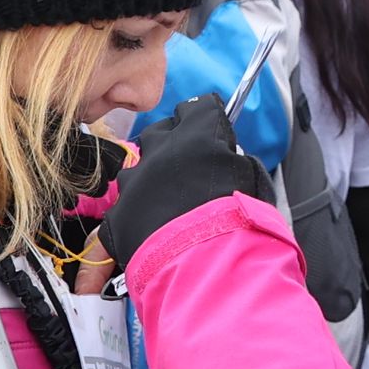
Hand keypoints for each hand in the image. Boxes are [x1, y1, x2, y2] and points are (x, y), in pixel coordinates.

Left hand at [105, 92, 274, 273]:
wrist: (204, 261)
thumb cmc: (236, 221)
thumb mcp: (251, 177)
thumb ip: (234, 160)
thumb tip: (229, 160)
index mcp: (198, 134)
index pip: (197, 107)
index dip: (203, 118)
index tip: (207, 128)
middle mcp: (160, 150)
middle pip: (158, 132)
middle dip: (170, 145)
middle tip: (186, 166)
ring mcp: (134, 182)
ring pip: (135, 170)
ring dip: (148, 181)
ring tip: (167, 205)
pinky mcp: (117, 214)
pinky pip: (121, 210)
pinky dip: (132, 217)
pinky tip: (148, 231)